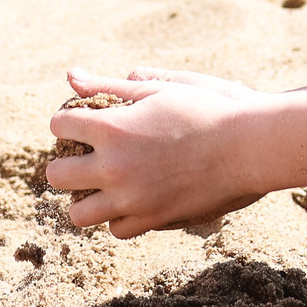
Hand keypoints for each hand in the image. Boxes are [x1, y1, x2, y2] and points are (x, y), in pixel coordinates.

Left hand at [48, 67, 268, 238]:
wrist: (250, 147)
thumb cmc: (207, 109)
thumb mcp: (158, 89)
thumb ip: (109, 86)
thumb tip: (71, 77)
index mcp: (112, 128)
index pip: (58, 127)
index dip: (66, 122)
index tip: (79, 122)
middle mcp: (114, 167)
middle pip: (56, 176)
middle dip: (64, 164)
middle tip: (82, 157)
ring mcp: (133, 199)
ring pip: (78, 214)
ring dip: (84, 198)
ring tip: (100, 186)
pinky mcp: (154, 219)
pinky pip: (117, 229)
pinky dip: (118, 216)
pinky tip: (130, 200)